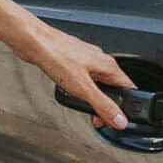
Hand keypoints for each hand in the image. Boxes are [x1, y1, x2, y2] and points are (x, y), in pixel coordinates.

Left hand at [17, 17, 133, 128]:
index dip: (125, 108)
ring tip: (82, 105)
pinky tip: (70, 91)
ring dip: (92, 97)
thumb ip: (103, 105)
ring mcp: (86, 59)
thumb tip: (120, 120)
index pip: (129, 89)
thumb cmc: (56, 56)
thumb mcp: (83, 88)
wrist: (33, 41)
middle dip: (106, 105)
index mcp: (108, 66)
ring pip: (97, 83)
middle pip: (113, 88)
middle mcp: (100, 61)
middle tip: (96, 118)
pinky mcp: (72, 60)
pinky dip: (80, 88)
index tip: (116, 120)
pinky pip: (83, 78)